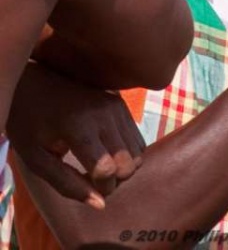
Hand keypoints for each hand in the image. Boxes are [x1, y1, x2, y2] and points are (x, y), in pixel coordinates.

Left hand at [6, 62, 144, 208]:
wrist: (33, 82)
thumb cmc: (29, 123)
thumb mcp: (36, 159)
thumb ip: (66, 184)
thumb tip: (101, 203)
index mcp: (78, 126)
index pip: (107, 169)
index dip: (102, 188)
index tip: (87, 187)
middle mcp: (103, 113)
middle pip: (128, 162)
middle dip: (116, 180)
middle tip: (94, 178)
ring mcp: (115, 105)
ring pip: (139, 151)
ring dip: (124, 166)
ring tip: (101, 164)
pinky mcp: (120, 102)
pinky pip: (138, 137)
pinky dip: (129, 152)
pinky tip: (108, 150)